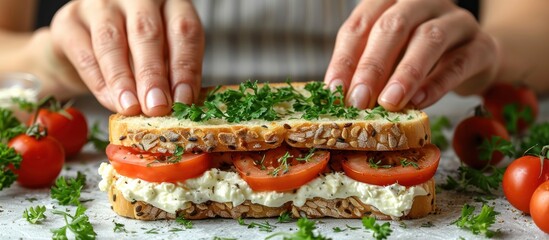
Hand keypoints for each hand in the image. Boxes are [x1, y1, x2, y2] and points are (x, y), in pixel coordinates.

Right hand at [50, 0, 203, 115]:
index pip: (184, 30)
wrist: (86, 47)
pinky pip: (84, 53)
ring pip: (112, 40)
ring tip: (131, 108)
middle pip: (146, 32)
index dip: (185, 67)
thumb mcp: (163, 58)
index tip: (183, 100)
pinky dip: (99, 81)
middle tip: (156, 106)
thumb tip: (181, 103)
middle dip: (153, 74)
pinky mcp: (69, 20)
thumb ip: (172, 74)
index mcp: (170, 1)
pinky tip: (110, 101)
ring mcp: (100, 4)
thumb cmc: (136, 52)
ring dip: (123, 79)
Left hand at [324, 0, 498, 110]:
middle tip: (358, 100)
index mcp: (391, 2)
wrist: (475, 58)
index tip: (335, 90)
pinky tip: (420, 101)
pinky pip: (460, 61)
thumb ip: (366, 69)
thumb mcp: (389, 58)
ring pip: (429, 39)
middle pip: (394, 25)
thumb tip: (339, 96)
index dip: (345, 57)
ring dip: (406, 73)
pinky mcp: (482, 45)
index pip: (361, 23)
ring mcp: (456, 20)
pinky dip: (438, 83)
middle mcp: (423, 3)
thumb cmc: (419, 58)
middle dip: (372, 65)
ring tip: (389, 102)